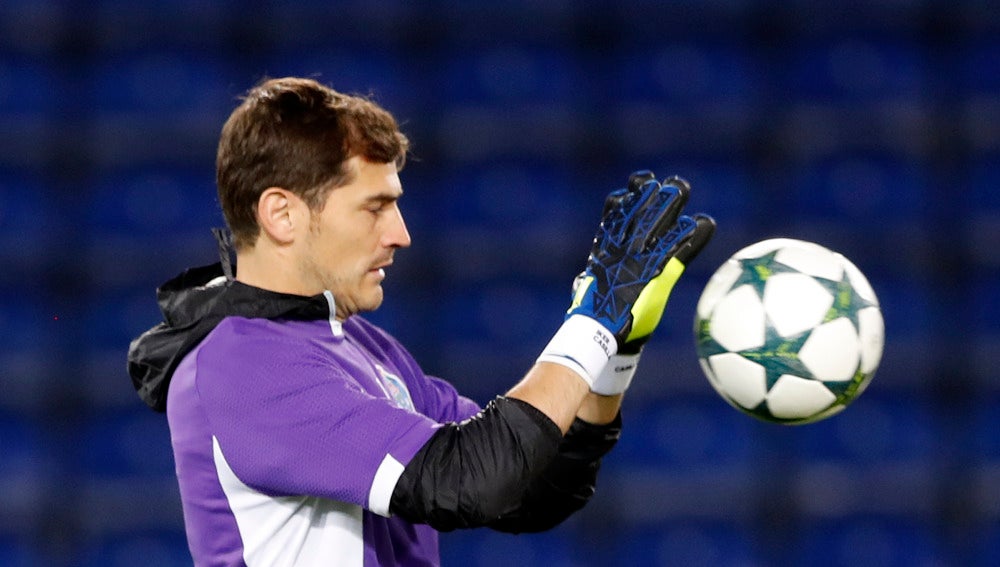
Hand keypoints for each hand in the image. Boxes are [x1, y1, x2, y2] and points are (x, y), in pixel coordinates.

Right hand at [537, 170, 713, 391]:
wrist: (599, 329)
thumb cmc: (593, 313)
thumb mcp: (587, 289)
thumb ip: (589, 280)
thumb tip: (581, 282)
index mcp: (606, 247)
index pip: (614, 211)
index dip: (625, 197)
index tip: (633, 187)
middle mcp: (624, 245)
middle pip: (640, 207)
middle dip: (653, 192)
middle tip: (668, 184)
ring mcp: (641, 255)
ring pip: (659, 218)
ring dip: (672, 201)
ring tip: (681, 187)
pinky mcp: (660, 271)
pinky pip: (682, 247)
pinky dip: (695, 236)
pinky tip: (706, 224)